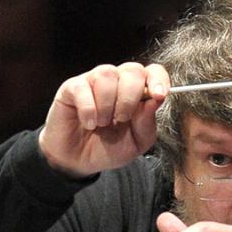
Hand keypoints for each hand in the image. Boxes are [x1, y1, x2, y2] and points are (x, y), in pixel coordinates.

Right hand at [39, 62, 169, 176]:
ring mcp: (94, 81)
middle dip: (130, 97)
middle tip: (121, 119)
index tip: (159, 95)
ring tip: (102, 123)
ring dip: (108, 104)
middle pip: (133, 70)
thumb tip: (155, 100)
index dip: (159, 79)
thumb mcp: (136, 143)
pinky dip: (88, 110)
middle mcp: (117, 81)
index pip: (153, 71)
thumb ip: (147, 123)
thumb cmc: (109, 148)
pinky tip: (88, 123)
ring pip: (107, 74)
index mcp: (138, 92)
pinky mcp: (72, 87)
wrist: (80, 161)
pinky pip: (83, 88)